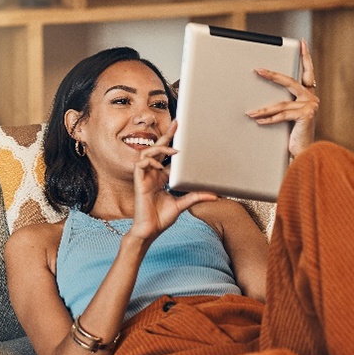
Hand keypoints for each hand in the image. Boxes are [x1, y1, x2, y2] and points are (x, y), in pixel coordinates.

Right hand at [131, 120, 216, 240]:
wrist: (150, 230)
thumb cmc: (162, 218)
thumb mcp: (182, 204)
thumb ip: (196, 196)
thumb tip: (215, 195)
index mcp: (161, 178)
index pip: (167, 157)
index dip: (173, 144)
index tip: (182, 134)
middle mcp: (152, 174)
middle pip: (157, 149)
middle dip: (166, 136)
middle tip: (176, 124)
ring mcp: (144, 177)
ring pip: (147, 153)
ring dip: (160, 149)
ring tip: (173, 151)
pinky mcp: (138, 182)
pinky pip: (141, 164)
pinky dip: (150, 161)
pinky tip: (160, 166)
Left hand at [245, 38, 318, 157]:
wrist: (304, 152)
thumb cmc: (295, 134)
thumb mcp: (290, 116)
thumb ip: (284, 104)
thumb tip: (262, 99)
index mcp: (308, 94)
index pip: (308, 72)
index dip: (306, 57)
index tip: (302, 43)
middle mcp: (311, 98)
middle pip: (289, 82)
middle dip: (272, 76)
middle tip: (258, 70)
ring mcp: (310, 106)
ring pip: (281, 103)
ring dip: (263, 109)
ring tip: (250, 112)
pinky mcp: (306, 115)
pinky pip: (282, 115)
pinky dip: (268, 119)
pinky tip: (258, 120)